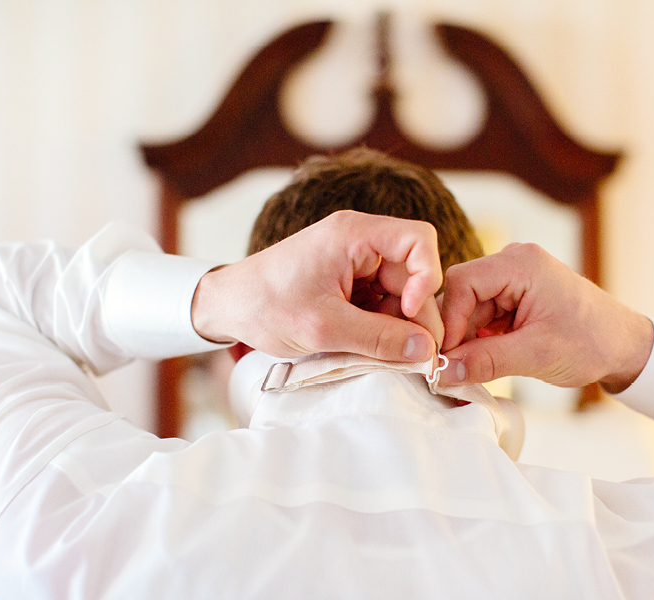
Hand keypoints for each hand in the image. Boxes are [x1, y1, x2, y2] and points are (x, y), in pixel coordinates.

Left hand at [190, 211, 442, 361]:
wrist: (226, 306)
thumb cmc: (266, 306)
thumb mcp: (324, 328)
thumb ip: (379, 340)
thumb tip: (425, 352)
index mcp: (354, 234)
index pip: (419, 240)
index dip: (426, 277)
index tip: (410, 314)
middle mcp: (359, 241)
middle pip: (413, 272)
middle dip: (412, 313)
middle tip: (408, 353)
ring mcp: (355, 261)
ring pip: (400, 292)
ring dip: (394, 324)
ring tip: (372, 350)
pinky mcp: (349, 281)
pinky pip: (382, 301)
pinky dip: (379, 325)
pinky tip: (361, 344)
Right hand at [438, 243, 653, 392]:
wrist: (624, 347)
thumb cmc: (593, 342)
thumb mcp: (536, 355)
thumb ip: (485, 361)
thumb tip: (442, 372)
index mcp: (521, 264)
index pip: (462, 282)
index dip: (449, 321)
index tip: (445, 356)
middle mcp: (512, 264)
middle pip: (461, 295)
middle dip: (455, 334)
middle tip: (448, 371)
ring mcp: (512, 281)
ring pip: (468, 310)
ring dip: (465, 342)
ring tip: (464, 373)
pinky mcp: (512, 299)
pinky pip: (481, 318)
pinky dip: (477, 343)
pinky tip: (478, 365)